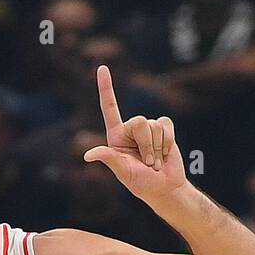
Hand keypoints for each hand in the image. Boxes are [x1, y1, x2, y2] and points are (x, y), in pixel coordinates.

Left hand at [82, 65, 185, 203]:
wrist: (165, 187)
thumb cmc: (141, 183)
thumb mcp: (123, 172)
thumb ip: (109, 159)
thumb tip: (87, 155)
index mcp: (116, 137)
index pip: (109, 108)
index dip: (106, 88)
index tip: (101, 67)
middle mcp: (130, 129)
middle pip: (140, 122)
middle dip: (146, 145)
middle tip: (147, 162)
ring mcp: (148, 128)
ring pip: (154, 125)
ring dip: (157, 148)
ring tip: (154, 161)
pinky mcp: (164, 128)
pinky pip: (166, 124)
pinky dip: (167, 141)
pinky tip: (165, 153)